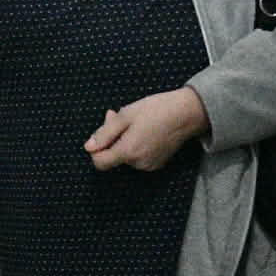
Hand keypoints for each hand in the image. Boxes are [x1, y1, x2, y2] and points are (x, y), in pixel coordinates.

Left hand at [85, 88, 209, 170]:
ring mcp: (149, 165)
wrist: (187, 113)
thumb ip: (104, 133)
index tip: (102, 132)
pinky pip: (138, 157)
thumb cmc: (156, 110)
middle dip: (111, 138)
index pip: (99, 163)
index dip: (95, 149)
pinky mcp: (157, 163)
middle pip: (113, 157)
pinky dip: (135, 145)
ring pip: (125, 156)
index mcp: (128, 152)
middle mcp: (138, 164)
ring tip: (133, 121)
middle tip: (116, 115)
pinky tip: (143, 129)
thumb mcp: (125, 115)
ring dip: (123, 140)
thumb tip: (88, 147)